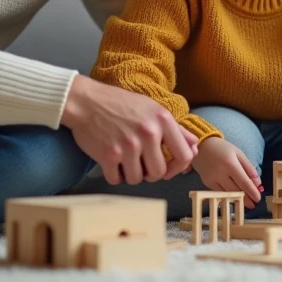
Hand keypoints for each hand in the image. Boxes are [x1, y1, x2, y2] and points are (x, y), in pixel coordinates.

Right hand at [62, 74, 197, 184]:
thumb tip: (195, 147)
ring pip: (137, 179)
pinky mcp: (108, 155)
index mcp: (163, 120)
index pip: (185, 156)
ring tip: (126, 161)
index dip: (177, 168)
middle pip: (159, 173)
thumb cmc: (121, 104)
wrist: (86, 101)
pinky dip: (115, 175)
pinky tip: (112, 163)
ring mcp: (128, 145)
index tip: (168, 168)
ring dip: (131, 174)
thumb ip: (177, 130)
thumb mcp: (154, 109)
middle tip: (142, 164)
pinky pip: (117, 180)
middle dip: (151, 173)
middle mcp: (148, 133)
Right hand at [191, 137, 263, 207]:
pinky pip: (220, 192)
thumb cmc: (223, 149)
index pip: (244, 182)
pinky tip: (234, 198)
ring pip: (228, 194)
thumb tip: (257, 183)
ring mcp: (212, 179)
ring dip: (238, 199)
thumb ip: (249, 168)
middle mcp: (221, 173)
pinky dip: (228, 196)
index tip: (258, 199)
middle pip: (236, 190)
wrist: (201, 146)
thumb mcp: (239, 154)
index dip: (252, 192)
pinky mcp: (207, 183)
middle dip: (246, 199)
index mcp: (230, 164)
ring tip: (247, 203)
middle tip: (254, 204)